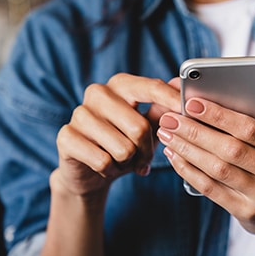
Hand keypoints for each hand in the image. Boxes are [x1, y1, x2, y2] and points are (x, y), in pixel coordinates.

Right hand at [55, 74, 179, 196]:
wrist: (90, 171)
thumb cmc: (124, 143)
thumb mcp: (148, 127)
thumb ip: (163, 109)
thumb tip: (181, 86)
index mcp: (121, 84)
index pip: (151, 87)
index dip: (172, 100)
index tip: (188, 110)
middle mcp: (98, 93)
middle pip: (139, 127)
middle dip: (147, 150)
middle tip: (143, 158)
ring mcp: (79, 113)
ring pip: (123, 148)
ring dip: (128, 162)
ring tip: (122, 160)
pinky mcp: (66, 136)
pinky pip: (103, 161)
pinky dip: (110, 170)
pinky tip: (105, 166)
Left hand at [157, 96, 254, 238]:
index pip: (253, 129)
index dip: (220, 116)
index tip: (192, 103)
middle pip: (232, 150)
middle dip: (196, 131)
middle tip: (171, 118)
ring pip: (218, 170)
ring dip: (188, 150)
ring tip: (167, 134)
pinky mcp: (246, 213)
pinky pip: (211, 189)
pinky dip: (189, 170)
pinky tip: (175, 156)